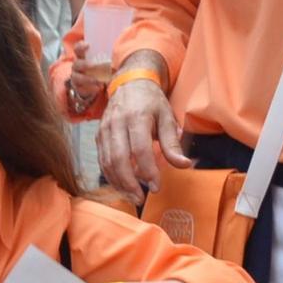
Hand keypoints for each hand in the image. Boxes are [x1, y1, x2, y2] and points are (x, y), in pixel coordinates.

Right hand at [66, 42, 110, 112]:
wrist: (92, 84)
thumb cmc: (99, 69)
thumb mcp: (101, 61)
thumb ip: (107, 56)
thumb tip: (120, 52)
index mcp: (82, 57)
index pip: (78, 49)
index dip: (81, 46)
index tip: (88, 45)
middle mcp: (77, 66)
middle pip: (76, 64)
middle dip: (85, 64)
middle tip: (94, 66)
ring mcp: (76, 77)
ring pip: (77, 78)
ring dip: (88, 79)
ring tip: (100, 82)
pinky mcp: (78, 87)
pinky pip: (81, 88)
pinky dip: (90, 88)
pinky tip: (98, 88)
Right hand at [97, 73, 189, 199]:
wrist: (129, 83)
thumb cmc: (151, 102)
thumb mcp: (167, 117)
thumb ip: (172, 143)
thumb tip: (184, 165)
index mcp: (136, 117)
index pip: (140, 149)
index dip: (148, 171)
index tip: (156, 187)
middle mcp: (116, 123)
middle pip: (118, 159)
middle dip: (129, 183)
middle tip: (141, 199)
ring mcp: (104, 130)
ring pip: (106, 162)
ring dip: (118, 183)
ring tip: (132, 196)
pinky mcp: (98, 136)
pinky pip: (101, 160)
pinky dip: (111, 176)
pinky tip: (122, 186)